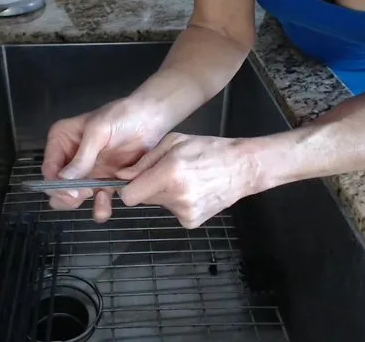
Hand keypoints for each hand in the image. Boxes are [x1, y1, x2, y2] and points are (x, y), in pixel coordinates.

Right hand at [41, 98, 167, 221]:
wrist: (152, 118)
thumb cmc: (123, 116)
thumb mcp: (99, 131)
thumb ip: (82, 157)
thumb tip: (64, 180)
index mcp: (62, 140)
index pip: (50, 168)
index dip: (57, 184)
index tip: (73, 191)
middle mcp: (71, 157)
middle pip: (58, 186)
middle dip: (68, 195)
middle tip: (84, 194)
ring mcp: (88, 171)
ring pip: (75, 197)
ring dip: (84, 204)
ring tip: (100, 199)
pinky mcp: (105, 181)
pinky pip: (97, 200)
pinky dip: (100, 207)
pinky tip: (106, 202)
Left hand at [116, 133, 262, 228]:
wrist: (242, 168)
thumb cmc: (207, 149)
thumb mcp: (173, 142)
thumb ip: (145, 161)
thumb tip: (122, 177)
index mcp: (169, 174)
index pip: (129, 196)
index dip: (128, 187)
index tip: (135, 180)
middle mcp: (176, 197)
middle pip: (144, 199)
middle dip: (149, 186)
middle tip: (168, 173)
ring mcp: (185, 213)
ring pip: (159, 204)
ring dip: (165, 193)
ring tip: (186, 179)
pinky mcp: (192, 222)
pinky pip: (173, 211)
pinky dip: (178, 202)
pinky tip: (194, 190)